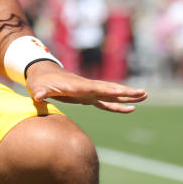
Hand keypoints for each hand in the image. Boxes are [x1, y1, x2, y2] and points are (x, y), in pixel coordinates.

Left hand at [26, 61, 146, 112]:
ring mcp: (89, 92)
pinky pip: (106, 102)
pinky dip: (118, 106)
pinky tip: (130, 109)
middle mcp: (86, 87)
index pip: (94, 88)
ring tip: (145, 96)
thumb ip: (39, 92)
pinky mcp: (88, 97)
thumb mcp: (37, 87)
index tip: (120, 91)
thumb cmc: (39, 81)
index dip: (107, 90)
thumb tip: (38, 97)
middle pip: (109, 89)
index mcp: (76, 85)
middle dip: (125, 92)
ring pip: (111, 94)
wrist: (42, 73)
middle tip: (143, 93)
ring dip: (127, 96)